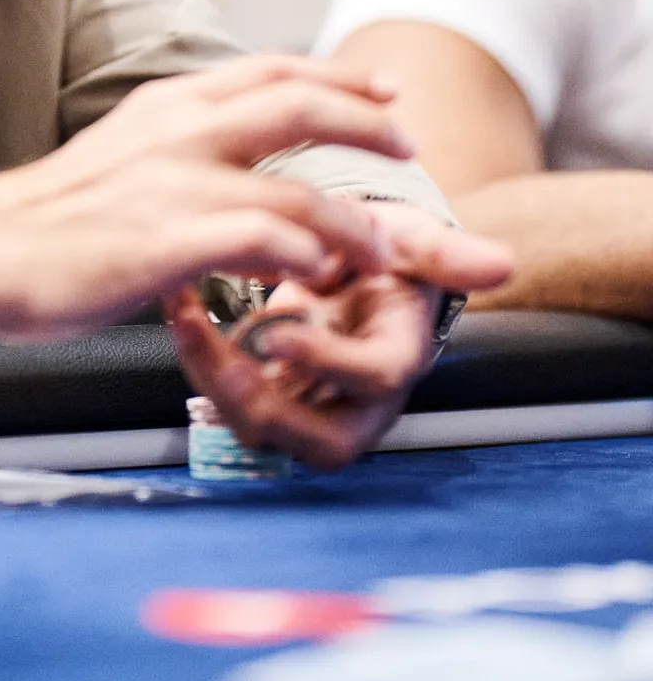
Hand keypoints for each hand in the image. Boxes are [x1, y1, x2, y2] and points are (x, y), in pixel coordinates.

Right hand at [0, 54, 428, 341]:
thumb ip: (177, 149)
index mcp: (167, 105)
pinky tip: (322, 280)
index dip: (340, 79)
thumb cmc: (44, 221)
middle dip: (370, 124)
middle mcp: (179, 128)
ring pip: (298, 186)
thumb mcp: (120, 156)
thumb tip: (226, 161)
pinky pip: (264, 241)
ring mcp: (175, 182)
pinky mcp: (167, 240)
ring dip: (356, 221)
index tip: (387, 91)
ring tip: (386, 249)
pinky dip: (307, 258)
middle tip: (412, 147)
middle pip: (301, 104)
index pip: (273, 71)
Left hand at [164, 208, 509, 469]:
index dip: (328, 362)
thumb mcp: (410, 239)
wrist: (352, 256)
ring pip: (264, 429)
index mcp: (397, 355)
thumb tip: (502, 263)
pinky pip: (230, 400)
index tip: (279, 332)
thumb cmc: (385, 250)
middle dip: (263, 407)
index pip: (373, 379)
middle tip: (216, 358)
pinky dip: (199, 359)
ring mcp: (311, 402)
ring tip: (184, 320)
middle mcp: (357, 397)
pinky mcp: (270, 392)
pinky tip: (178, 306)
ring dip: (215, 383)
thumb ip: (445, 252)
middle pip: (320, 441)